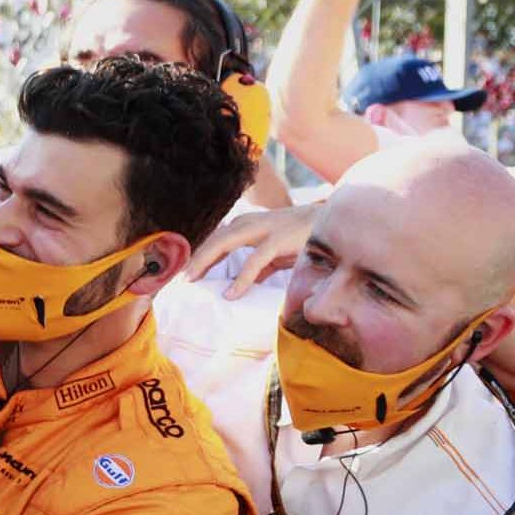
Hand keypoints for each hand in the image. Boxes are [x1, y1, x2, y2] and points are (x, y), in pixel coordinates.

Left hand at [184, 203, 320, 298]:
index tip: (183, 274)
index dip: (198, 256)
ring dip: (206, 262)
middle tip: (179, 279)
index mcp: (247, 225)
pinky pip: (255, 260)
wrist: (335, 222)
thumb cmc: (303, 238)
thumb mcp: (275, 253)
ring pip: (226, 242)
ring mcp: (264, 229)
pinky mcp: (279, 240)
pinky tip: (232, 293)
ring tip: (192, 280)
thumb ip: (259, 267)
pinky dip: (242, 278)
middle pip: (214, 239)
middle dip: (195, 258)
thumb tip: (242, 287)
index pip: (215, 240)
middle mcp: (251, 223)